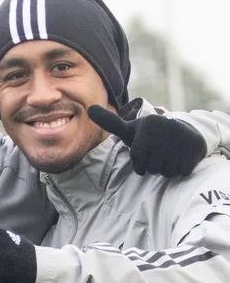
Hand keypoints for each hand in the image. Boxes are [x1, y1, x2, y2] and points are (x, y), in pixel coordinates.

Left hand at [88, 105, 205, 176]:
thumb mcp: (130, 129)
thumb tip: (89, 109)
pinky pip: (178, 173)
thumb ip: (110, 122)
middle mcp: (164, 128)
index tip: (146, 149)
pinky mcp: (193, 149)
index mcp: (148, 124)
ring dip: (164, 169)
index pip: (137, 157)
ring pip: (163, 172)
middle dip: (152, 166)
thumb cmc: (150, 136)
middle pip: (149, 168)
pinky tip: (180, 157)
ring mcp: (180, 139)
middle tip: (159, 153)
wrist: (186, 134)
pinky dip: (178, 170)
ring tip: (168, 154)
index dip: (140, 161)